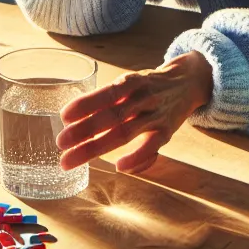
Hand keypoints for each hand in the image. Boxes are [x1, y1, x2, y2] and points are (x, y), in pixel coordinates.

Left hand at [56, 51, 212, 173]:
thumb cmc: (149, 85)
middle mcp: (143, 98)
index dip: (86, 105)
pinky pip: (151, 147)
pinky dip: (136, 158)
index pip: (107, 94)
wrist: (188, 81)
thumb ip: (107, 98)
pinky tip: (119, 167)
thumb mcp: (129, 83)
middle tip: (60, 142)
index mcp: (131, 83)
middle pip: (112, 116)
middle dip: (84, 130)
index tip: (64, 116)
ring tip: (71, 159)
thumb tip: (72, 117)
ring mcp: (156, 116)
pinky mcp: (167, 132)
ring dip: (97, 147)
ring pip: (125, 133)